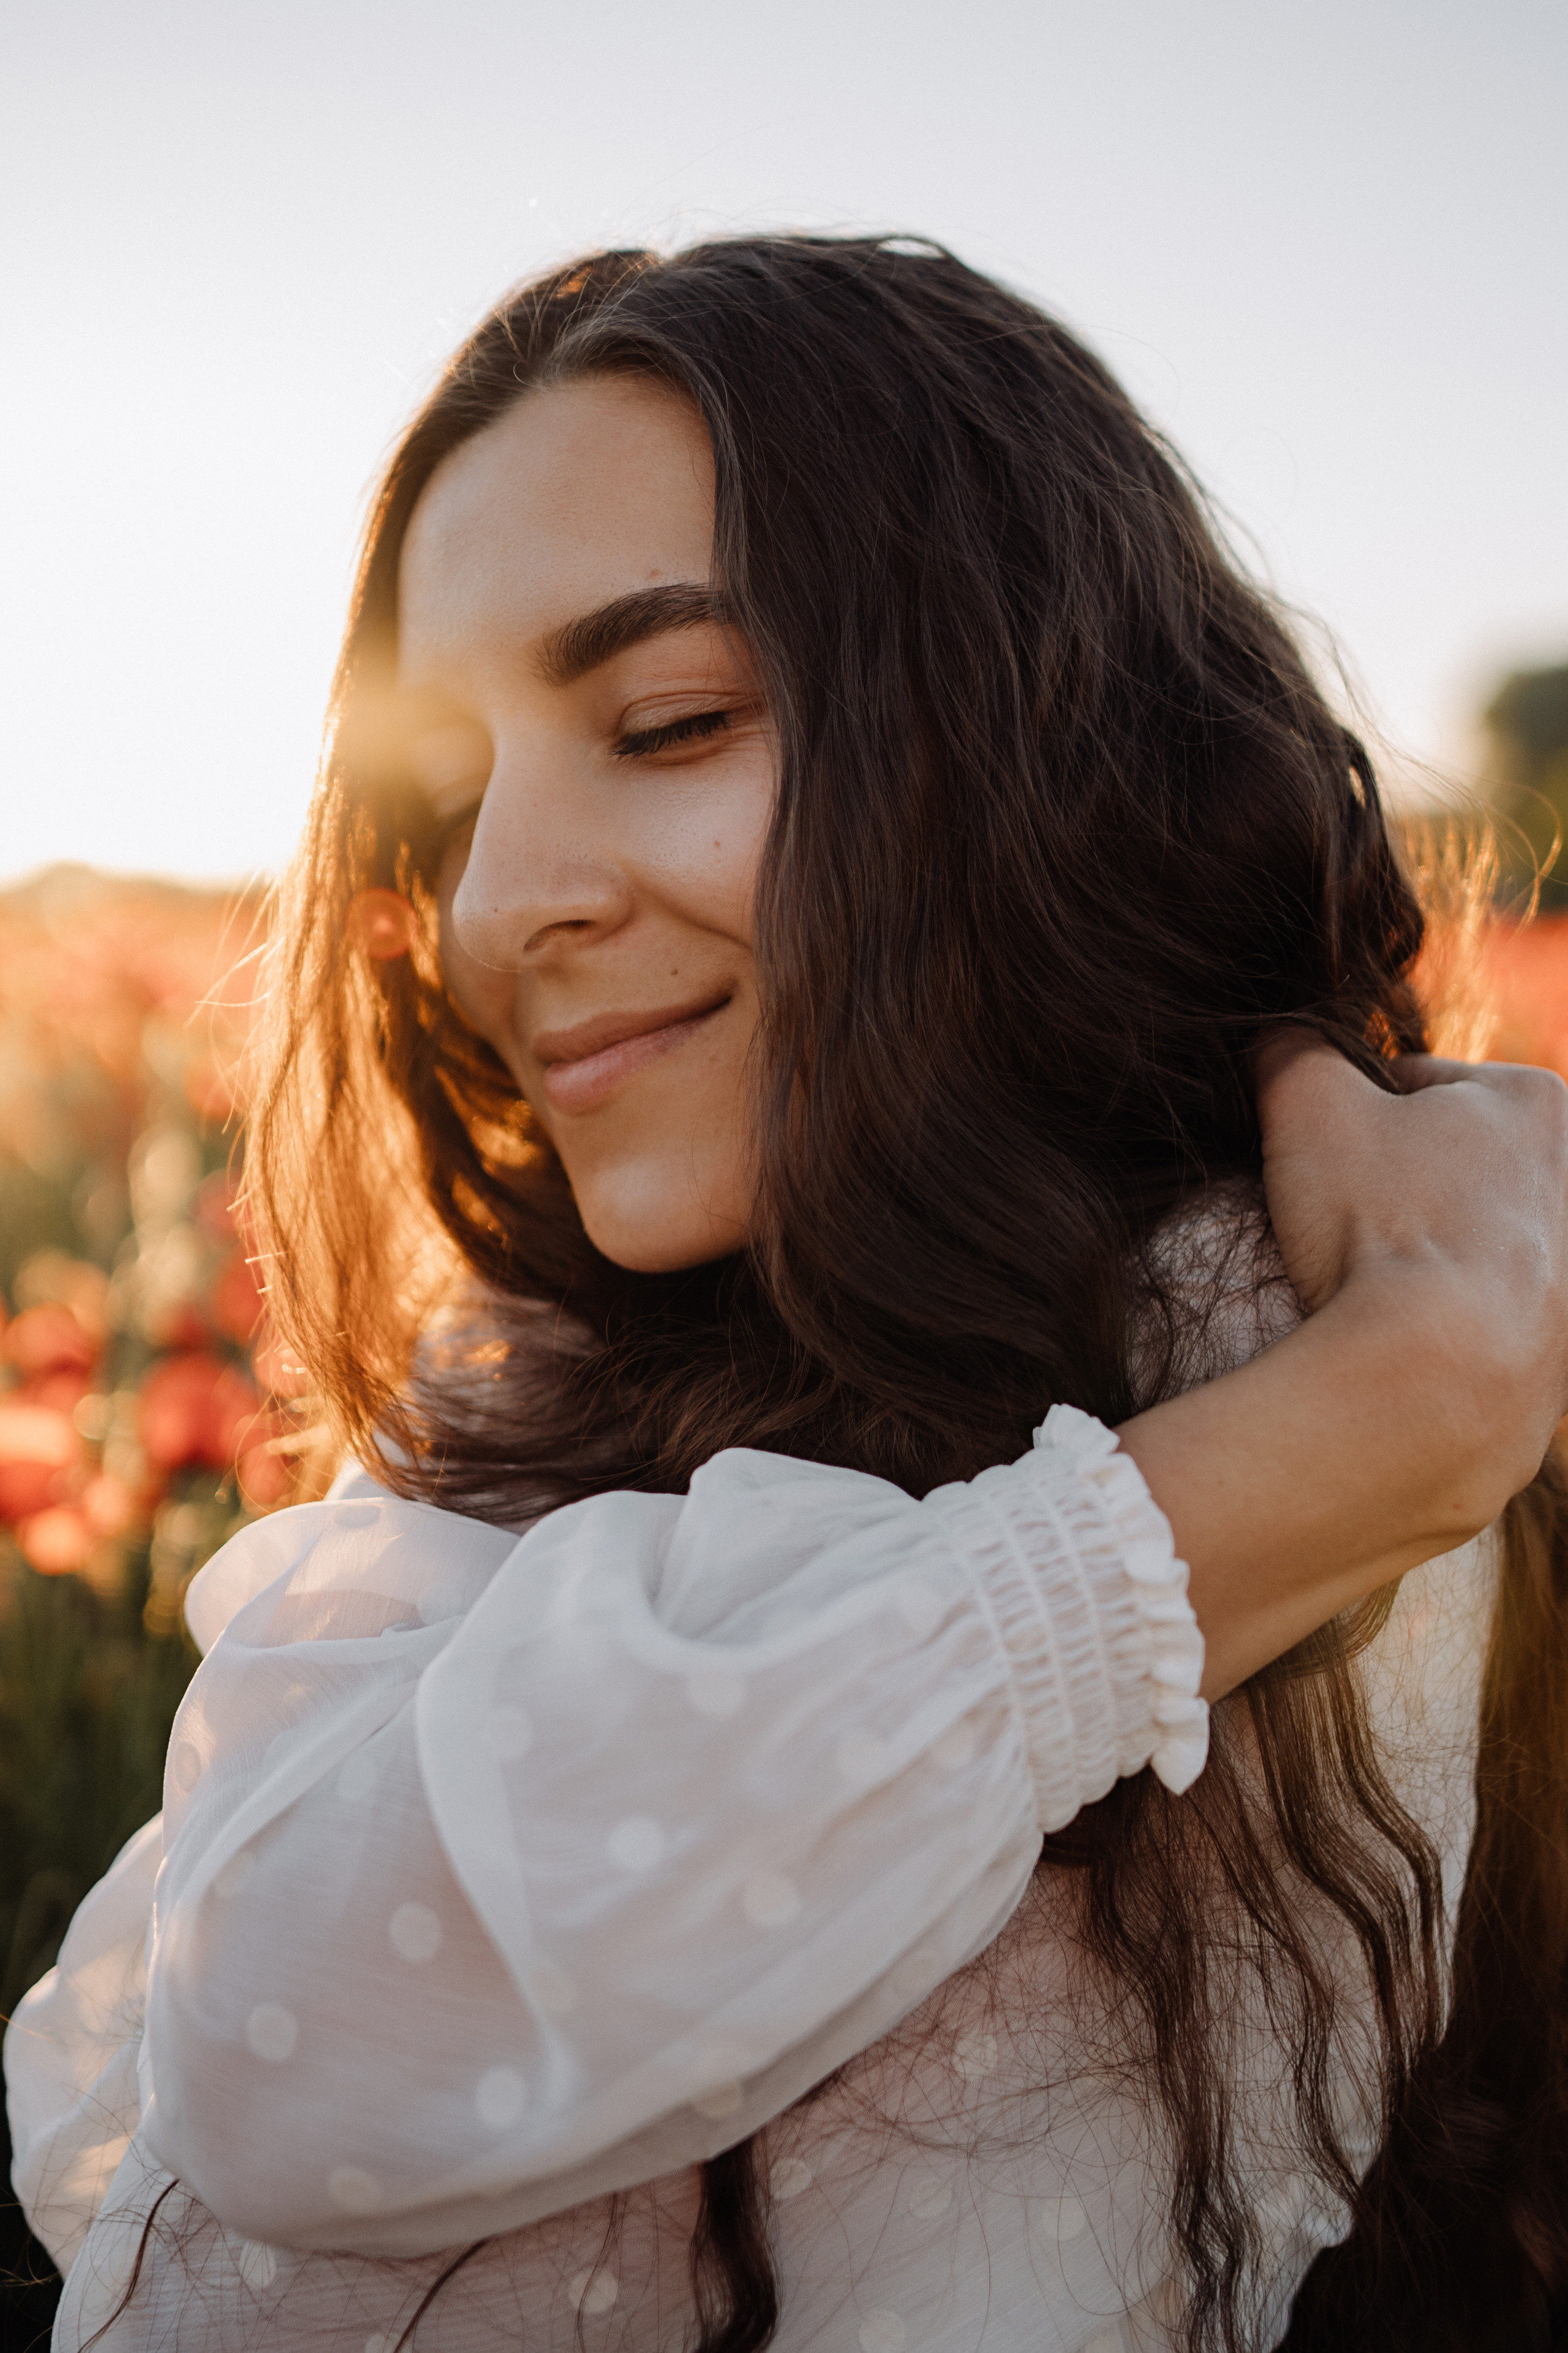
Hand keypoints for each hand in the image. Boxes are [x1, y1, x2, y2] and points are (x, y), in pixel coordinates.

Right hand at [1256, 1033, 1567, 1492]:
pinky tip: (1402, 1343)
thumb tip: (1277, 1044)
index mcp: (1539, 1102)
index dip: (1350, 1121)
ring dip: (1423, 1259)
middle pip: (1455, 1168)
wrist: (1433, 1384)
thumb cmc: (1378, 1228)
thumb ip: (1292, 1050)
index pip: (1418, 1086)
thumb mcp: (1306, 1102)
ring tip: (1369, 1291)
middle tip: (1343, 1227)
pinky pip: (1484, 1326)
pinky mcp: (1566, 1357)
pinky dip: (1444, 1329)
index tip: (1322, 1165)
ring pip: (1472, 1246)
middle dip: (1398, 1190)